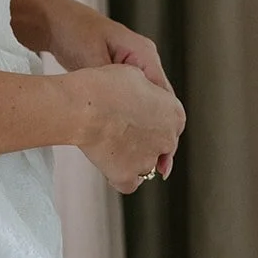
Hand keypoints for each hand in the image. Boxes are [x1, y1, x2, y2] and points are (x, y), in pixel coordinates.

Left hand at [40, 0, 178, 176]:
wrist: (53, 20)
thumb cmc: (72, 33)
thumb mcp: (90, 58)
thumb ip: (107, 83)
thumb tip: (122, 112)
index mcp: (143, 54)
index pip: (165, 95)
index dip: (166, 125)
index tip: (166, 151)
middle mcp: (143, 60)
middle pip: (161, 104)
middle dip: (161, 134)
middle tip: (161, 168)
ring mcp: (132, 67)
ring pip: (148, 106)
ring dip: (148, 131)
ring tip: (150, 164)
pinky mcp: (119, 74)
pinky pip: (133, 102)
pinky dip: (133, 122)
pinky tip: (129, 144)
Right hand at [60, 63, 185, 194]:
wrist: (83, 106)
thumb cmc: (105, 86)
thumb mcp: (135, 74)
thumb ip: (148, 89)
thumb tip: (144, 95)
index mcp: (174, 114)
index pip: (171, 121)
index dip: (153, 117)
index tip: (138, 115)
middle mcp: (166, 140)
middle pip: (161, 145)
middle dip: (145, 138)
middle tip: (123, 128)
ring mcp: (147, 161)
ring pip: (146, 165)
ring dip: (133, 157)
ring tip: (111, 142)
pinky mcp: (126, 176)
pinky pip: (129, 183)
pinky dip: (121, 176)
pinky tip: (111, 164)